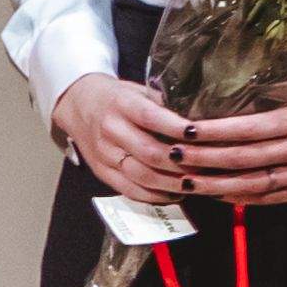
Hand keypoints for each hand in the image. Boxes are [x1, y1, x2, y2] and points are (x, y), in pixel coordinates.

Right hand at [50, 71, 192, 206]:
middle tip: (208, 166)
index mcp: (121, 104)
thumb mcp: (140, 90)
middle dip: (182, 163)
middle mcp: (110, 130)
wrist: (78, 106)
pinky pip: (131, 191)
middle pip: (149, 153)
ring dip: (173, 184)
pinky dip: (156, 196)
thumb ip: (166, 104)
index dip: (177, 128)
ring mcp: (104, 155)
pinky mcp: (102, 173)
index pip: (151, 118)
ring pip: (142, 176)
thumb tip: (204, 120)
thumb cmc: (119, 98)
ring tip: (197, 184)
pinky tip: (175, 194)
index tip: (200, 134)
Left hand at [176, 95, 286, 207]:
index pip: (248, 128)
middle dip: (203, 159)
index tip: (183, 130)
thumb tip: (227, 115)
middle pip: (243, 157)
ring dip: (215, 183)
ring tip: (184, 180)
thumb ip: (274, 114)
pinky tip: (215, 194)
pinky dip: (239, 197)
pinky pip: (268, 198)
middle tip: (170, 156)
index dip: (214, 132)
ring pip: (252, 182)